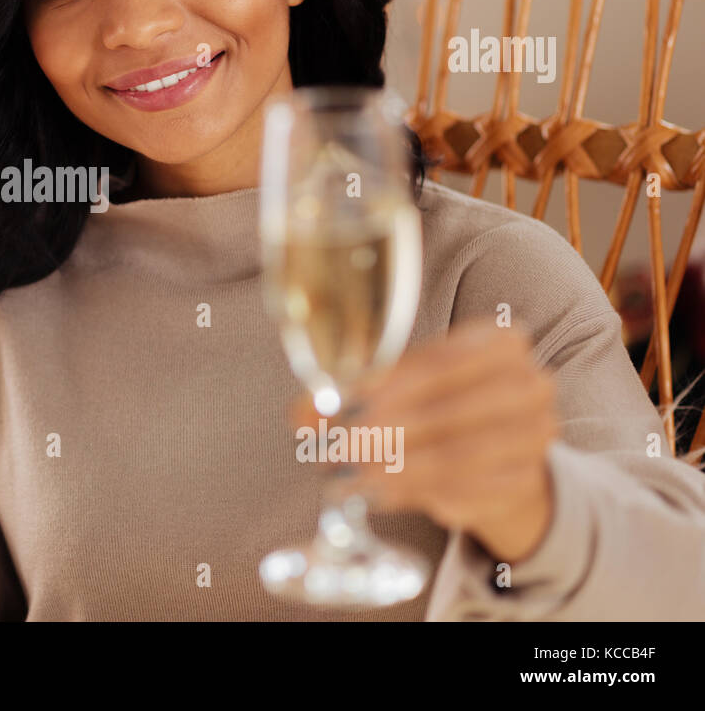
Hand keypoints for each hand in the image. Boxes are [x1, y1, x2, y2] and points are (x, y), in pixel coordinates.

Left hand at [295, 320, 558, 562]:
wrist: (503, 453)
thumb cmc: (445, 404)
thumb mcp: (403, 387)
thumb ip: (354, 393)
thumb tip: (302, 413)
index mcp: (501, 342)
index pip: (438, 361)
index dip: (386, 384)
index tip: (342, 402)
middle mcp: (529, 385)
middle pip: (447, 411)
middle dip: (384, 431)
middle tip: (336, 447)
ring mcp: (535, 436)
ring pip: (457, 455)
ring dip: (395, 468)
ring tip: (350, 475)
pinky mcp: (526, 482)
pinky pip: (467, 492)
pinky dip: (417, 495)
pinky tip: (378, 494)